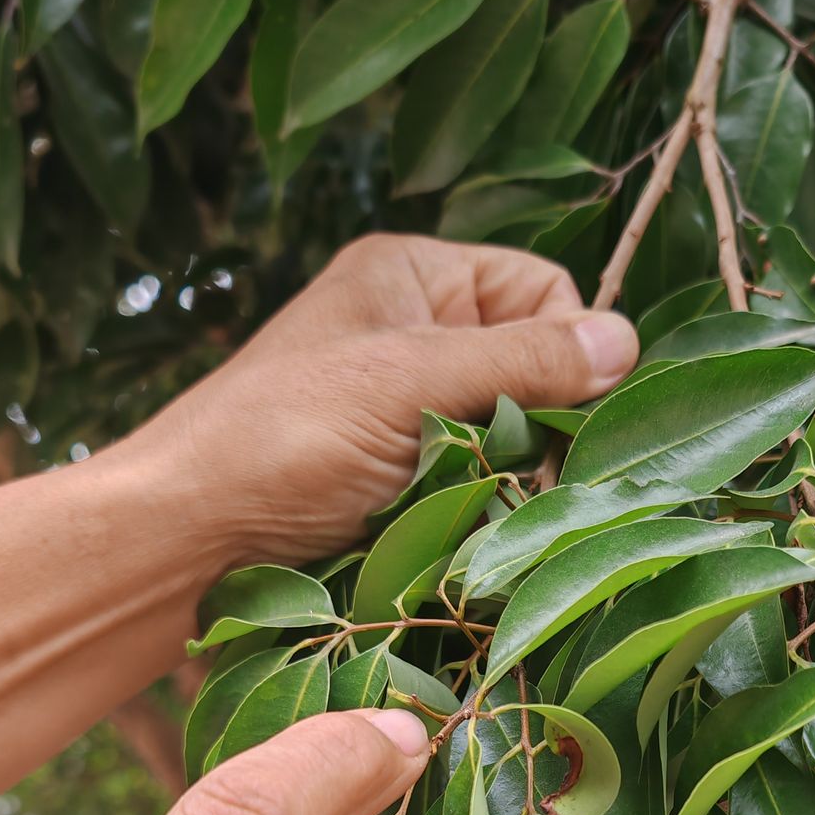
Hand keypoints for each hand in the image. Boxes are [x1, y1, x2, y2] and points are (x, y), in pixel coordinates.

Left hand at [128, 234, 639, 558]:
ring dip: (508, 477)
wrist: (187, 538)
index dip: (564, 350)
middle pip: (536, 369)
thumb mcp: (408, 383)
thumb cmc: (282, 438)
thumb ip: (522, 360)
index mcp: (414, 277)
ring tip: (471, 507)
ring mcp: (409, 409)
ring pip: (514, 437)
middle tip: (512, 472)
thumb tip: (627, 341)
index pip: (546, 292)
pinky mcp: (401, 479)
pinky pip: (478, 486)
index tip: (553, 413)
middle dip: (537, 423)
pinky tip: (458, 534)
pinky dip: (479, 511)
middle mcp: (416, 333)